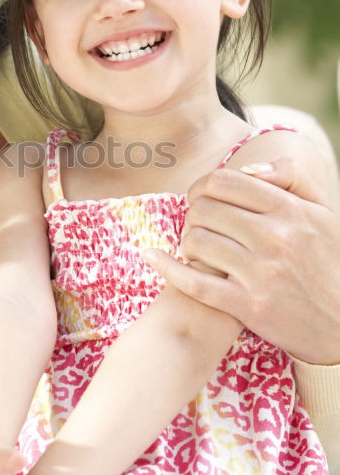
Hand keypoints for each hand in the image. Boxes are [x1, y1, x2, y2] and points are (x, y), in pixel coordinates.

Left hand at [143, 158, 339, 363]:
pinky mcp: (249, 306)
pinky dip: (168, 268)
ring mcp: (261, 273)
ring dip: (187, 242)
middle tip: (198, 226)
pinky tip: (153, 257)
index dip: (203, 186)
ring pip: (196, 241)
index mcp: (290, 210)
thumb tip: (248, 168)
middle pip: (204, 209)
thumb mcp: (323, 212)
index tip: (202, 198)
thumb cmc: (328, 262)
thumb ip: (291, 178)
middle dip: (193, 214)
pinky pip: (195, 283)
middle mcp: (275, 238)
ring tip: (195, 249)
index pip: (225, 181)